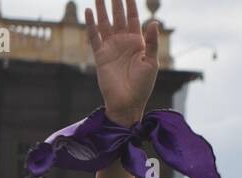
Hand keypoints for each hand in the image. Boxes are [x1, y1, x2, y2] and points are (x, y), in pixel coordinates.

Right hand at [85, 0, 158, 125]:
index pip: (133, 18)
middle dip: (115, 2)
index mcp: (137, 43)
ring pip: (104, 23)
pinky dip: (90, 24)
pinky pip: (94, 37)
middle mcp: (123, 42)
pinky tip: (88, 12)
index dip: (131, 4)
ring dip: (101, 9)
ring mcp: (111, 48)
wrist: (128, 103)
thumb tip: (153, 22)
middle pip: (118, 16)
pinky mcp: (100, 55)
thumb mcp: (151, 63)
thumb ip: (151, 43)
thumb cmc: (143, 86)